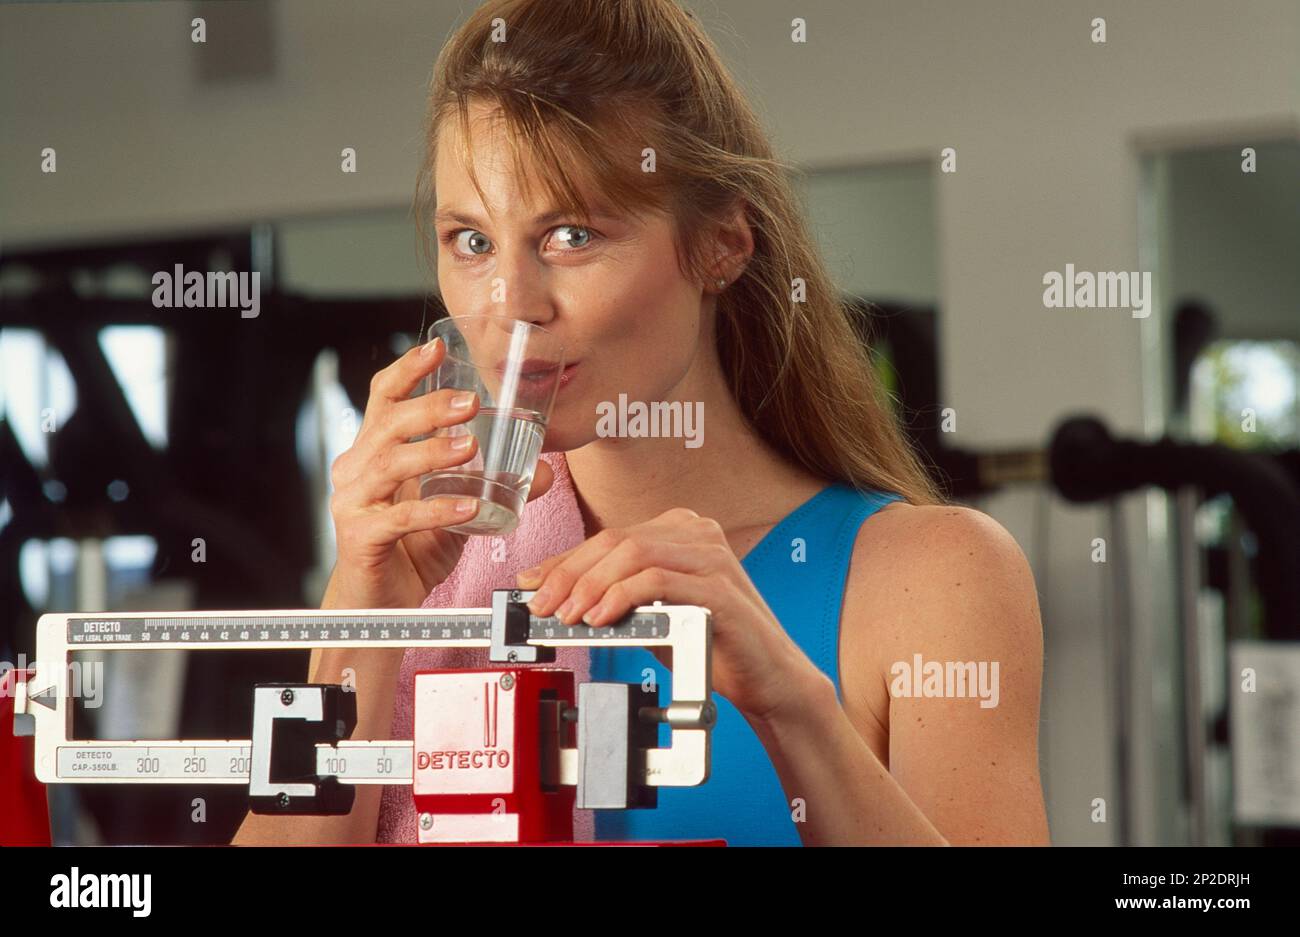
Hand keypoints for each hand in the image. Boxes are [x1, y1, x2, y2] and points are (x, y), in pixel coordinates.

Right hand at [327, 336, 553, 607]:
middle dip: (430, 407)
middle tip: (471, 402)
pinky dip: (437, 509)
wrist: (380, 608)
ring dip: (434, 451)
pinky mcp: (361, 538)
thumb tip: (545, 469)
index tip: (436, 347)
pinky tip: (470, 506)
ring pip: (390, 464)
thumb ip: (491, 486)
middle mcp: (356, 470)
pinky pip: (400, 517)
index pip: (382, 399)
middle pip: (387, 424)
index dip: (406, 370)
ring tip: (471, 447)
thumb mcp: (457, 508)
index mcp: (373, 452)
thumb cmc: (410, 550)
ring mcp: (353, 503)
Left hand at [515, 507, 827, 723]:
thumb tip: (556, 594)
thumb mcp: (650, 614)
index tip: (533, 583)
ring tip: (568, 615)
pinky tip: (601, 618)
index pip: (609, 536)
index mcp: (681, 529)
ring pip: (632, 553)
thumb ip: (612, 597)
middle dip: (569, 573)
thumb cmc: (711, 643)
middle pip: (615, 540)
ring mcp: (711, 555)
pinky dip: (621, 597)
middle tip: (542, 604)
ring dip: (590, 585)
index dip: (565, 560)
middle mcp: (697, 532)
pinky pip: (658, 580)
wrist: (767, 677)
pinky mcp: (719, 587)